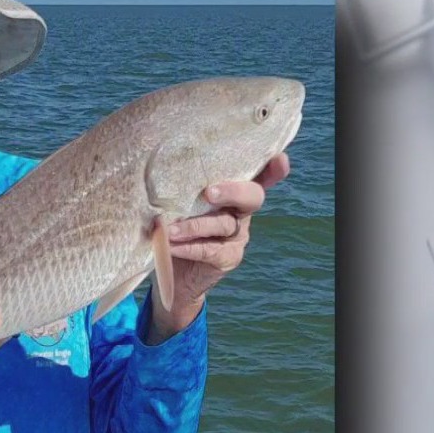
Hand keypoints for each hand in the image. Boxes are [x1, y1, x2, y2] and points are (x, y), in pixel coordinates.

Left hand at [148, 154, 290, 342]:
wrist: (172, 273)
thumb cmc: (174, 224)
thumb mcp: (179, 203)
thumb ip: (179, 188)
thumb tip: (154, 163)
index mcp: (233, 192)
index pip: (259, 177)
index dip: (272, 169)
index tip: (280, 159)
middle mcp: (241, 212)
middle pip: (252, 197)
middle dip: (234, 191)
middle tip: (209, 192)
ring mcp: (237, 236)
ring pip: (225, 224)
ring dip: (195, 225)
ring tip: (170, 228)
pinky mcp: (228, 258)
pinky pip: (210, 250)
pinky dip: (188, 247)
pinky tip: (171, 244)